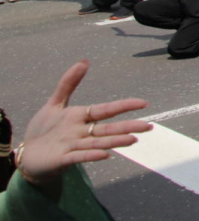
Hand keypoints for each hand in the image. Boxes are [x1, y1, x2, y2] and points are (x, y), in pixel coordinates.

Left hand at [16, 61, 151, 186]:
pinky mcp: (63, 159)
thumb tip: (85, 61)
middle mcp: (82, 132)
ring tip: (133, 140)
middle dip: (127, 127)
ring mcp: (74, 146)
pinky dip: (91, 156)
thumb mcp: (54, 104)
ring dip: (115, 141)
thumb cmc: (43, 130)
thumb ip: (68, 83)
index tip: (143, 103)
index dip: (124, 106)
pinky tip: (106, 155)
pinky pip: (79, 157)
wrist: (28, 155)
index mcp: (82, 117)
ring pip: (98, 143)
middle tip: (148, 127)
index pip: (106, 110)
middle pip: (108, 129)